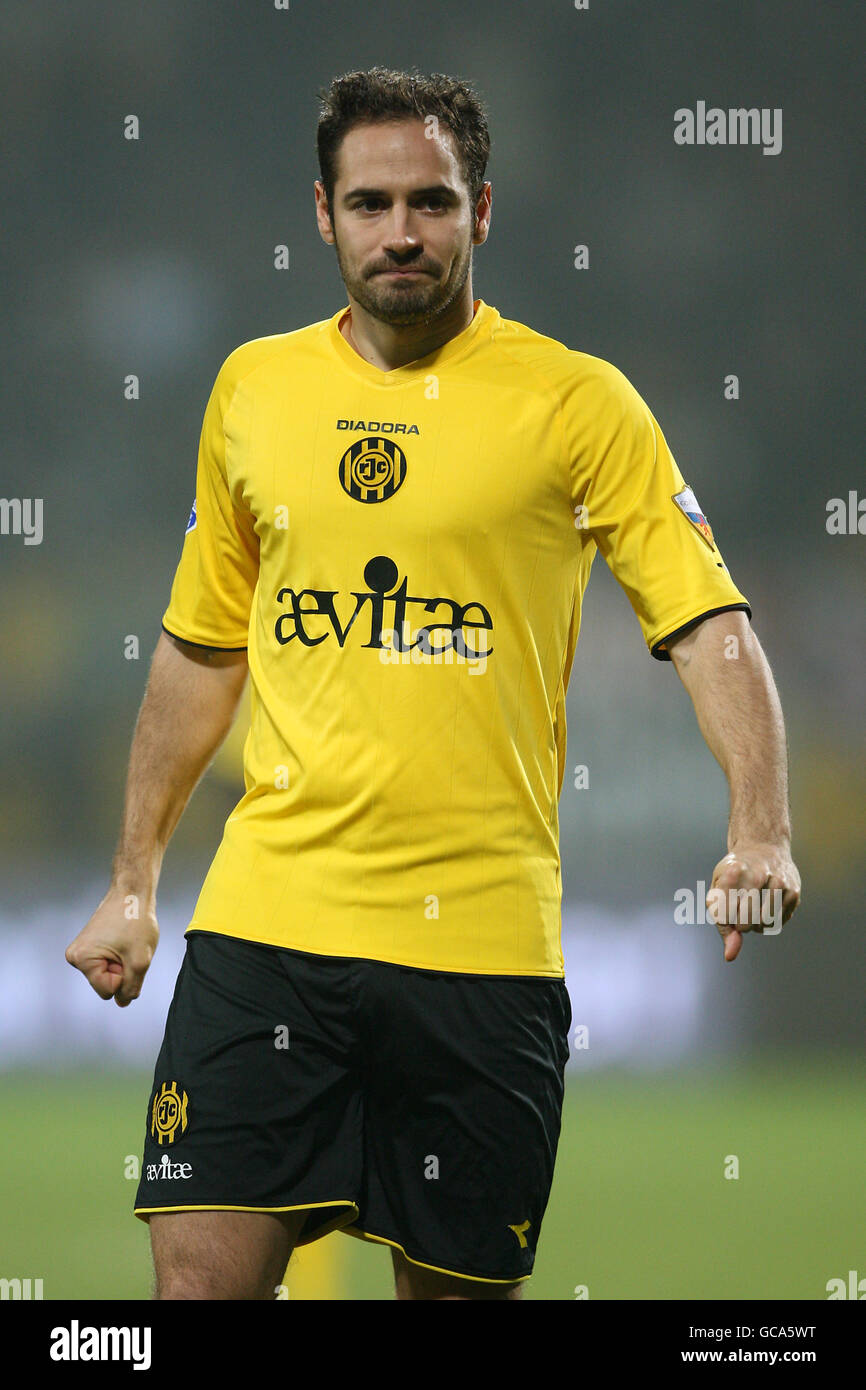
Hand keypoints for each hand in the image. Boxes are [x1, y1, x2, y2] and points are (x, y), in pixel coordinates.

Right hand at [65, 887, 158, 1005]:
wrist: (132, 892)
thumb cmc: (135, 919)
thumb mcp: (140, 960)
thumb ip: (132, 986)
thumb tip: (123, 1002)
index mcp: (81, 960)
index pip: (107, 991)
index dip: (123, 977)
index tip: (126, 954)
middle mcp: (75, 957)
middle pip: (106, 984)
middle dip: (122, 970)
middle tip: (128, 946)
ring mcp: (81, 951)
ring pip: (108, 974)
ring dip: (122, 963)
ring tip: (126, 941)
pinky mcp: (89, 946)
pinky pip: (108, 964)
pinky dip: (119, 956)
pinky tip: (123, 940)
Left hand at [706, 844, 800, 961]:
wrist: (764, 845)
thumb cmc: (735, 874)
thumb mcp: (719, 891)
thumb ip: (723, 925)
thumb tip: (730, 956)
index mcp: (733, 872)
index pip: (724, 913)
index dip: (724, 918)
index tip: (726, 908)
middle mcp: (758, 873)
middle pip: (745, 922)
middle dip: (741, 925)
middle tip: (740, 913)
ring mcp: (779, 882)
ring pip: (765, 923)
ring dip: (756, 926)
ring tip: (752, 913)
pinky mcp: (794, 891)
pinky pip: (780, 922)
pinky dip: (770, 923)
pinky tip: (765, 909)